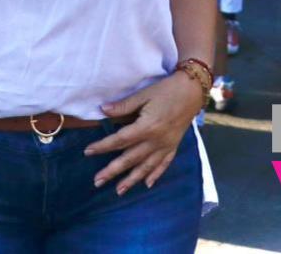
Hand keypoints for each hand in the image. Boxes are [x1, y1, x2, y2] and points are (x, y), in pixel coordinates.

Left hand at [83, 72, 204, 195]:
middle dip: (112, 171)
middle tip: (98, 181)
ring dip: (131, 180)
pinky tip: (147, 184)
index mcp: (146, 127)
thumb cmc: (167, 90)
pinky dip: (155, 175)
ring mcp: (166, 146)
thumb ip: (124, 105)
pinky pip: (163, 164)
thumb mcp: (144, 94)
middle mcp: (155, 141)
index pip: (120, 140)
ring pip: (146, 167)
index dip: (102, 146)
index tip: (88, 152)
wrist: (193, 91)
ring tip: (119, 191)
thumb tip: (102, 110)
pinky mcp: (174, 146)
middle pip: (130, 159)